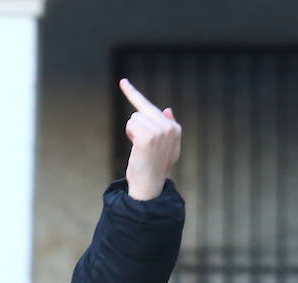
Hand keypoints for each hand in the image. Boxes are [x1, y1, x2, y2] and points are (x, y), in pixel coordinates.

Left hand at [119, 78, 180, 200]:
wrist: (150, 186)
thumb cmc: (155, 168)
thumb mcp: (165, 147)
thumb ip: (167, 127)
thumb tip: (167, 108)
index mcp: (175, 128)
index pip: (151, 107)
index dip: (133, 94)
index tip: (122, 81)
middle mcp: (170, 127)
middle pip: (141, 112)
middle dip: (135, 127)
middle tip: (140, 146)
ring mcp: (160, 130)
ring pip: (134, 119)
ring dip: (132, 133)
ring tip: (140, 150)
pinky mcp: (148, 136)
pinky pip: (131, 125)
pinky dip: (130, 135)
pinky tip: (137, 148)